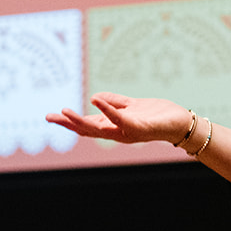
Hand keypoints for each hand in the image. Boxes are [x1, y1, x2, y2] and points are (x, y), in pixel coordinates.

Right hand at [46, 92, 190, 144]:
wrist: (180, 122)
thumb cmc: (157, 114)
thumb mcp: (132, 105)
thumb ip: (115, 102)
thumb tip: (95, 97)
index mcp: (114, 126)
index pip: (87, 125)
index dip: (69, 121)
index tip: (50, 116)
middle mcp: (117, 132)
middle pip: (87, 130)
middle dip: (68, 124)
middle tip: (49, 117)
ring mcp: (126, 131)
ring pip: (99, 129)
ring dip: (80, 120)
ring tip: (65, 112)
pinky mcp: (138, 127)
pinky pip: (119, 118)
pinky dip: (107, 110)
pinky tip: (96, 100)